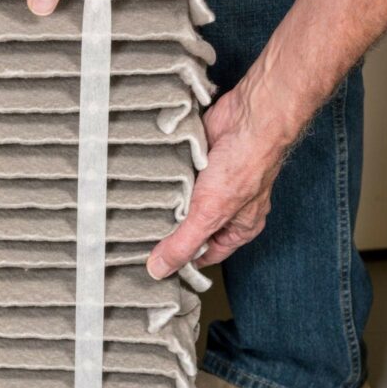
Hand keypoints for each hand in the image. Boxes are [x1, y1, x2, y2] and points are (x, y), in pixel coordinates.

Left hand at [146, 75, 301, 278]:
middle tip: (137, 236)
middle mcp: (225, 208)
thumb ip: (184, 243)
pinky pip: (174, 177)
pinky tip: (147, 183)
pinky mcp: (197, 162)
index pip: (203, 255)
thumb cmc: (245, 165)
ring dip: (163, 202)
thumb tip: (159, 269)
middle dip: (167, 230)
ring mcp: (210, 184)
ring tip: (138, 209)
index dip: (180, 261)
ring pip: (179, 202)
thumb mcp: (210, 213)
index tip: (151, 264)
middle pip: (188, 228)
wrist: (249, 117)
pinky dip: (163, 178)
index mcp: (237, 228)